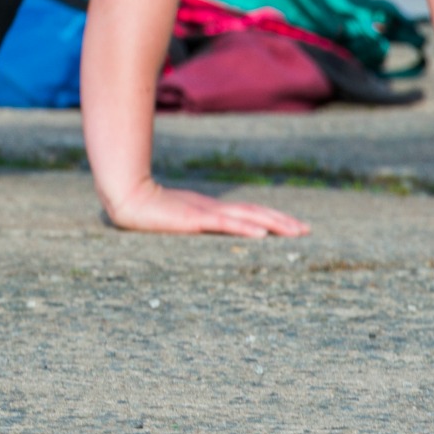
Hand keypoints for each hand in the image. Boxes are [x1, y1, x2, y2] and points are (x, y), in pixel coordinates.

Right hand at [102, 181, 309, 237]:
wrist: (127, 198)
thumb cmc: (148, 209)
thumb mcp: (177, 217)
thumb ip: (193, 222)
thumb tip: (206, 228)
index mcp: (212, 210)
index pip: (250, 212)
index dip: (274, 218)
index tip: (295, 226)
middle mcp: (214, 209)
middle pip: (255, 213)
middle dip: (283, 221)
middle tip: (307, 231)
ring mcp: (206, 213)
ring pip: (248, 217)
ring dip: (274, 224)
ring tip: (295, 232)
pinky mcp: (195, 220)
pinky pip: (225, 225)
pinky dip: (246, 228)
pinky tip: (262, 234)